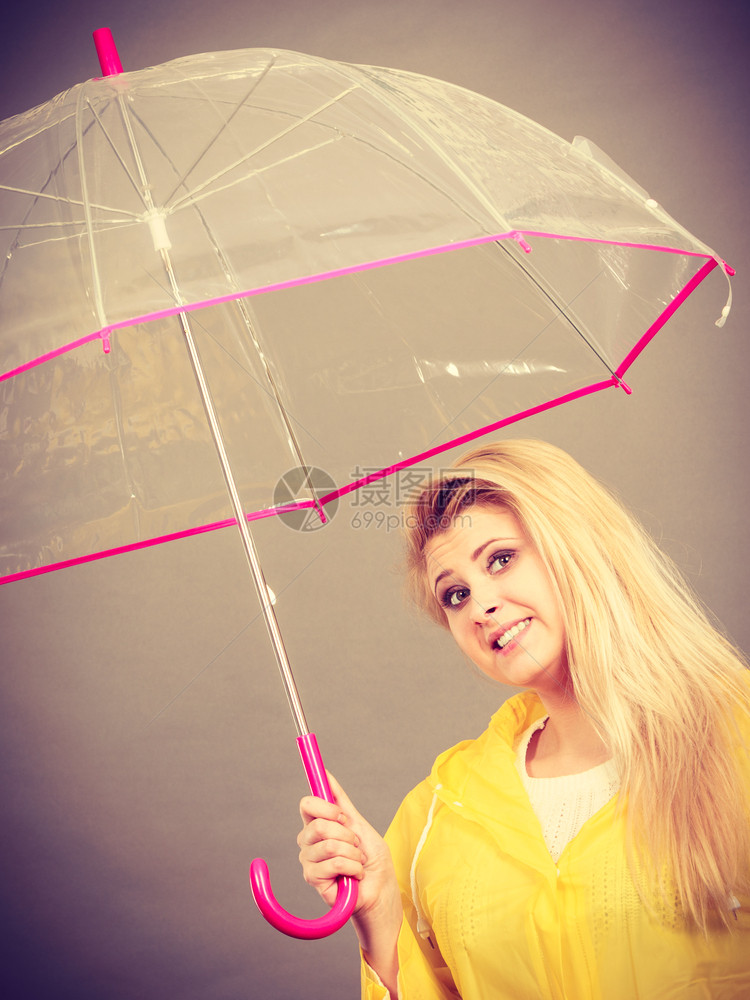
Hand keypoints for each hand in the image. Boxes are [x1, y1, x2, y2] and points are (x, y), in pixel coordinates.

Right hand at [298, 773, 398, 920]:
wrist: (382, 891)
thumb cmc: (372, 860)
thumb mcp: (359, 825)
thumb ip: (341, 801)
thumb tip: (325, 774)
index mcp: (317, 826)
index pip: (307, 805)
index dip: (327, 807)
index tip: (343, 816)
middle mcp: (308, 843)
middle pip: (319, 825)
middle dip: (347, 834)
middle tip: (356, 846)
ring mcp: (309, 862)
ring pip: (330, 845)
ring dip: (353, 854)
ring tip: (357, 863)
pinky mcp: (314, 881)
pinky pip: (334, 864)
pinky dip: (353, 868)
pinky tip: (354, 876)